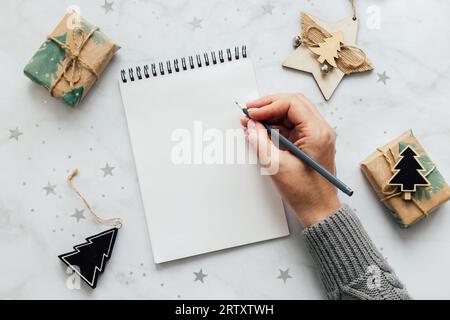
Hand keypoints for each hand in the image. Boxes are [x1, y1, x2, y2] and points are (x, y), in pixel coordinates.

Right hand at [240, 93, 340, 226]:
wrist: (318, 210)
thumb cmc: (305, 192)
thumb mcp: (276, 165)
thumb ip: (260, 141)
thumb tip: (251, 125)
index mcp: (317, 133)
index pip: (292, 104)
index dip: (268, 105)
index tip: (251, 113)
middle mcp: (321, 130)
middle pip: (294, 103)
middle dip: (269, 105)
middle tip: (250, 111)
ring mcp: (317, 136)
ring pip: (293, 113)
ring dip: (272, 115)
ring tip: (252, 122)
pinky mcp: (311, 142)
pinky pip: (293, 126)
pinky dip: (277, 126)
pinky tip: (262, 131)